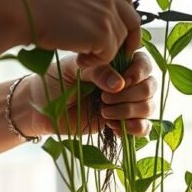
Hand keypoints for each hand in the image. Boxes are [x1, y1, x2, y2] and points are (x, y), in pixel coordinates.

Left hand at [16, 52, 157, 136]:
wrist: (41, 108)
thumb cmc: (55, 81)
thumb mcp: (73, 69)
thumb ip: (97, 72)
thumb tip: (119, 84)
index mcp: (117, 63)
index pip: (144, 64)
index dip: (138, 73)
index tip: (122, 81)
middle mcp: (126, 82)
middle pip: (150, 86)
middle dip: (130, 95)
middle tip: (104, 99)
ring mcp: (126, 103)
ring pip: (148, 107)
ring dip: (129, 111)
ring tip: (104, 113)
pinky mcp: (122, 123)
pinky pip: (144, 128)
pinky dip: (134, 128)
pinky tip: (113, 127)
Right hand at [20, 0, 140, 67]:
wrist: (18, 6)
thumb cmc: (24, 0)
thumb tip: (85, 14)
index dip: (123, 15)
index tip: (115, 29)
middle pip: (132, 19)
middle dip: (129, 39)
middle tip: (117, 53)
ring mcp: (107, 11)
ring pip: (119, 39)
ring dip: (104, 52)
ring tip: (82, 56)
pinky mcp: (104, 32)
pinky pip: (109, 55)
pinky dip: (96, 61)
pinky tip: (78, 59)